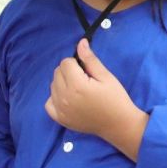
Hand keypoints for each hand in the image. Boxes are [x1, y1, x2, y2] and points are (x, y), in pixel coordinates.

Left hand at [45, 39, 146, 158]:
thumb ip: (90, 59)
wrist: (118, 124)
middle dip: (69, 72)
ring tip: (79, 91)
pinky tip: (68, 99)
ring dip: (62, 84)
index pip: (65, 62)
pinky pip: (48, 102)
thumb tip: (80, 43)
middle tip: (84, 80)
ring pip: (52, 86)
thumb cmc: (115, 98)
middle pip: (57, 73)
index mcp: (76, 85)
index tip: (87, 71)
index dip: (77, 63)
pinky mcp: (60, 119)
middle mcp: (64, 97)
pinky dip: (55, 98)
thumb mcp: (105, 76)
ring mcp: (60, 109)